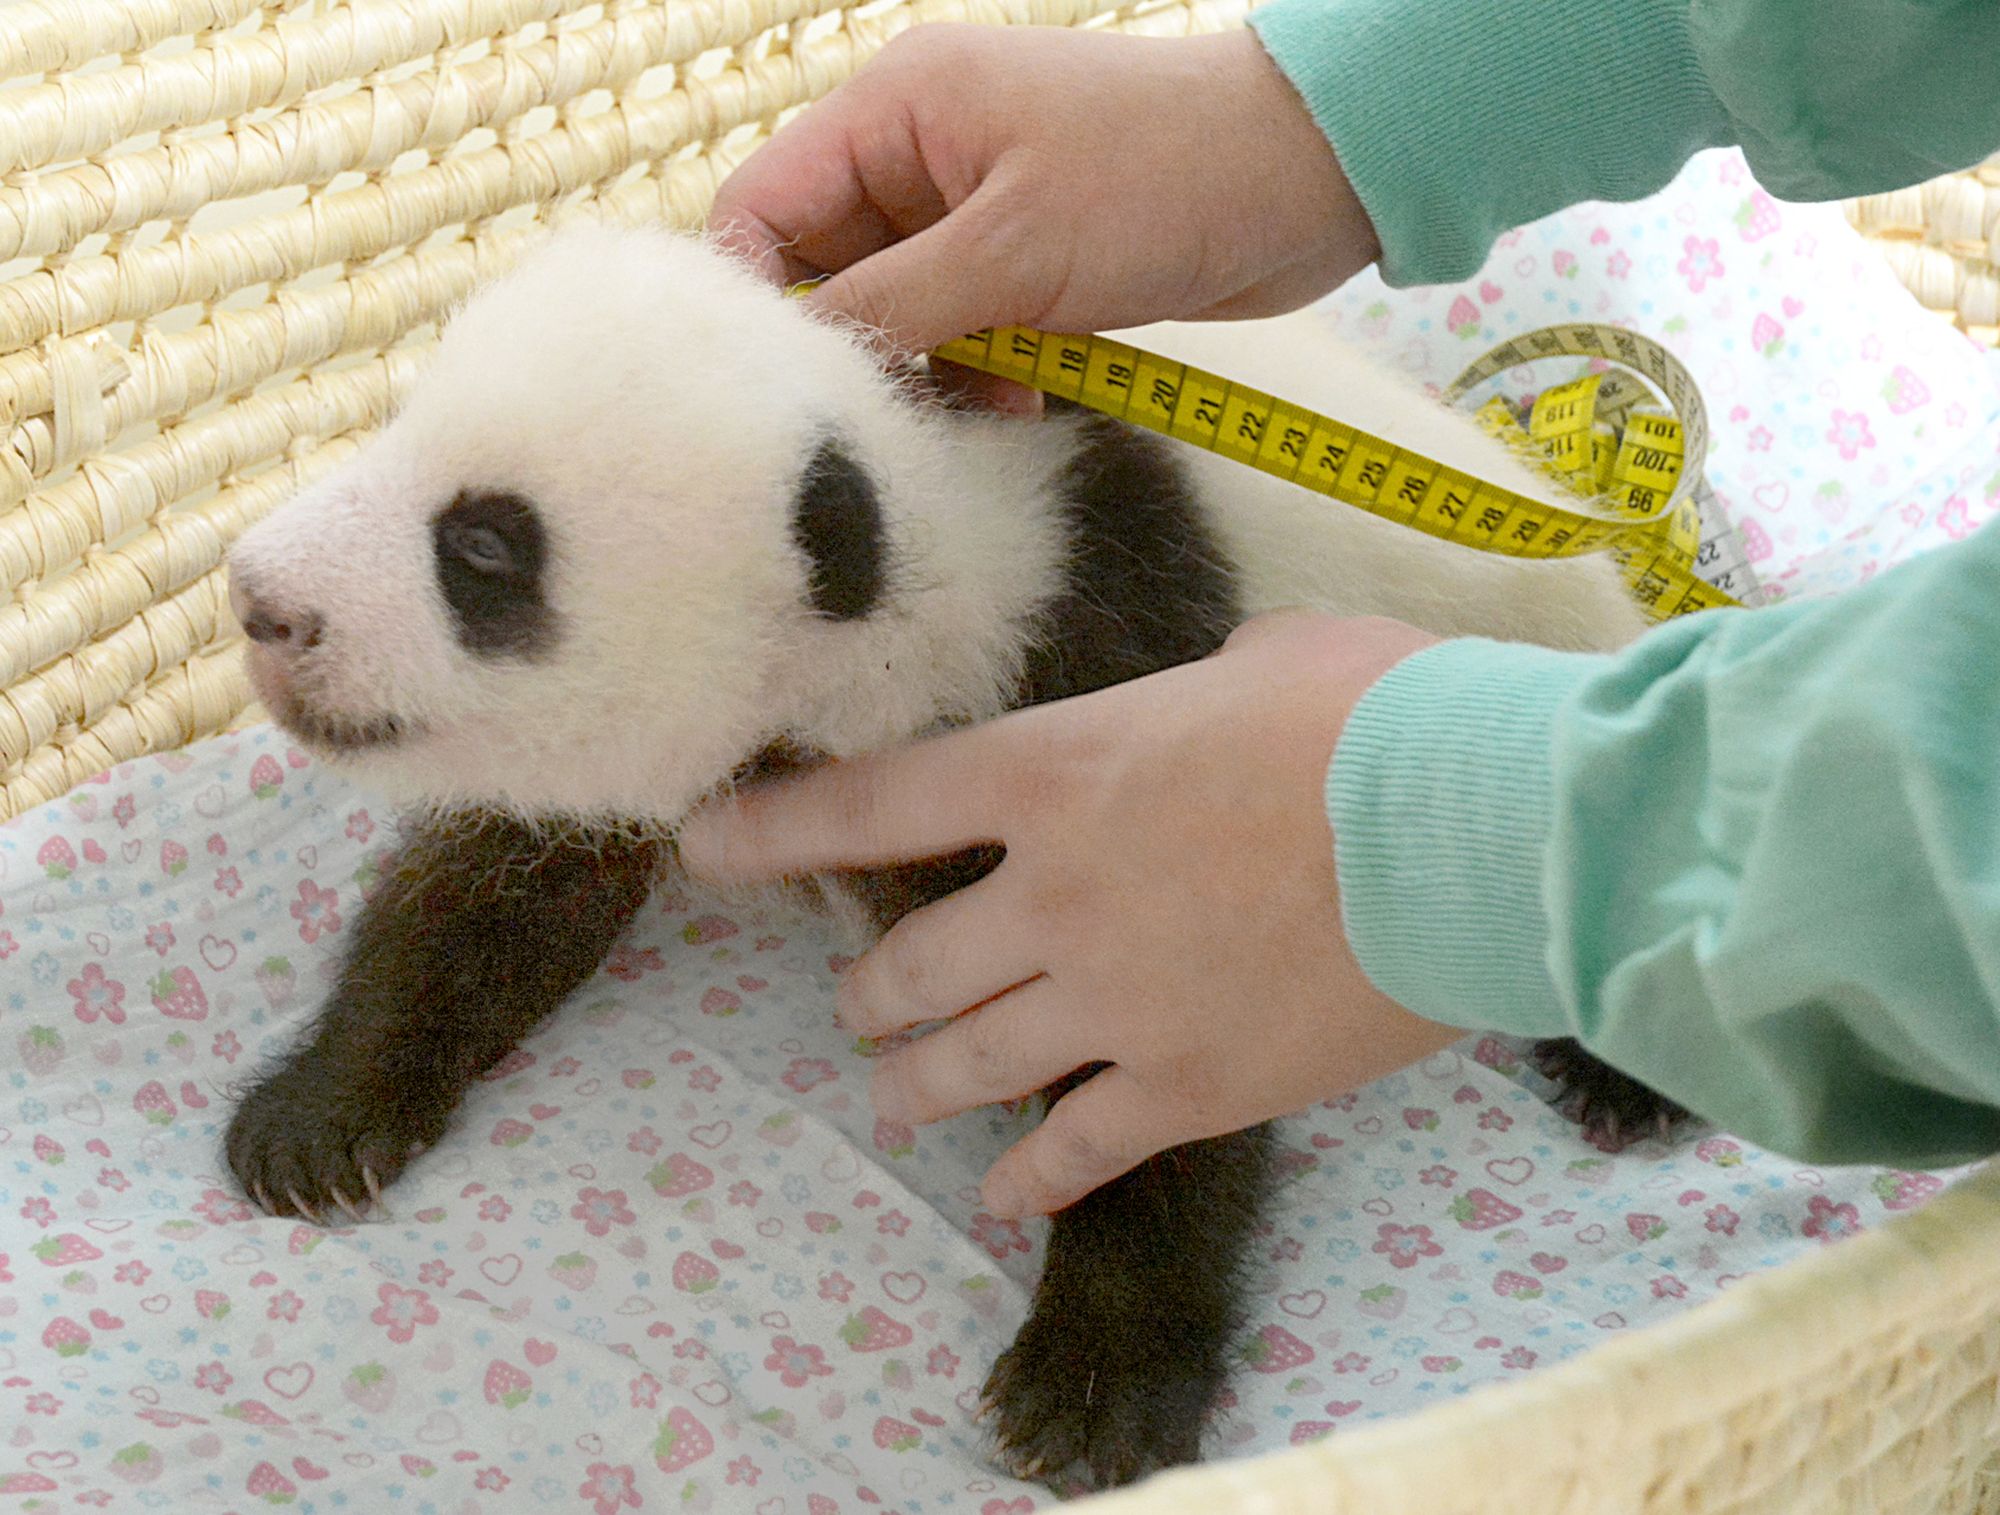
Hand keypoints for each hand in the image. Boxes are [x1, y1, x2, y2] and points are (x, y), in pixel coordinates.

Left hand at [678, 612, 1459, 1217]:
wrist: (1485, 832)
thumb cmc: (1381, 714)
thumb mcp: (1265, 657)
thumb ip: (1193, 690)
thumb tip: (1208, 697)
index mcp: (1060, 772)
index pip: (876, 806)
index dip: (775, 830)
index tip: (704, 848)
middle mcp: (1055, 894)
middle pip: (908, 965)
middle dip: (868, 990)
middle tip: (862, 1000)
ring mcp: (1114, 1000)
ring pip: (964, 1063)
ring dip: (912, 1083)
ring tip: (887, 1095)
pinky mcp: (1188, 1087)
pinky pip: (1075, 1149)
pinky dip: (1027, 1176)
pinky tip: (1002, 1192)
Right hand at [708, 25, 1379, 409]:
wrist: (1312, 176)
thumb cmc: (1166, 176)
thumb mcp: (1015, 249)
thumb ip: (895, 306)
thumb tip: (803, 366)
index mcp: (895, 111)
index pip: (763, 207)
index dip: (756, 300)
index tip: (777, 391)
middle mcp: (921, 155)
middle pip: (828, 270)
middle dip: (854, 348)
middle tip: (890, 417)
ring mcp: (976, 209)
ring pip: (898, 313)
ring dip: (925, 372)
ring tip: (980, 404)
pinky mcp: (1029, 260)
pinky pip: (964, 329)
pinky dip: (980, 372)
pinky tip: (1021, 397)